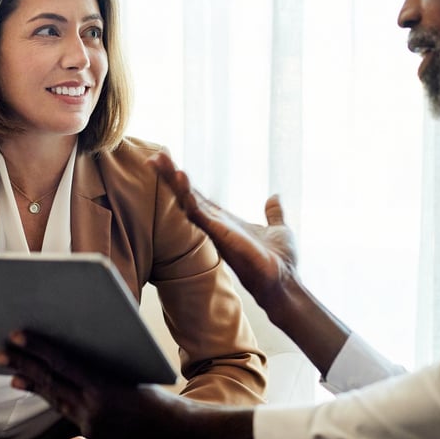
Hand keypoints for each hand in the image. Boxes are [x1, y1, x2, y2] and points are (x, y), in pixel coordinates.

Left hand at [0, 331, 220, 438]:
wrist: (175, 431)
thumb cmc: (159, 395)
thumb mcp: (131, 372)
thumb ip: (101, 363)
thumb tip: (72, 346)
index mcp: (104, 388)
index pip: (63, 363)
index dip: (38, 348)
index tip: (17, 334)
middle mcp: (92, 409)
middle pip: (51, 381)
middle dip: (23, 364)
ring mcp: (89, 424)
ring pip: (53, 397)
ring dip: (29, 381)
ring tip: (9, 370)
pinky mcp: (90, 434)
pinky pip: (63, 409)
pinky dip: (46, 396)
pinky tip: (30, 386)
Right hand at [148, 152, 296, 309]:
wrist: (284, 282)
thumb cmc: (281, 262)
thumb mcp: (278, 229)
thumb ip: (273, 213)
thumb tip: (275, 197)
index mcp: (227, 221)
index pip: (199, 197)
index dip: (184, 182)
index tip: (169, 164)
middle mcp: (217, 225)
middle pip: (187, 196)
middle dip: (171, 176)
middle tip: (155, 156)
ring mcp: (216, 230)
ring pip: (188, 202)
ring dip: (174, 181)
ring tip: (161, 161)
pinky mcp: (220, 235)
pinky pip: (199, 213)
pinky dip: (188, 195)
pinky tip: (181, 177)